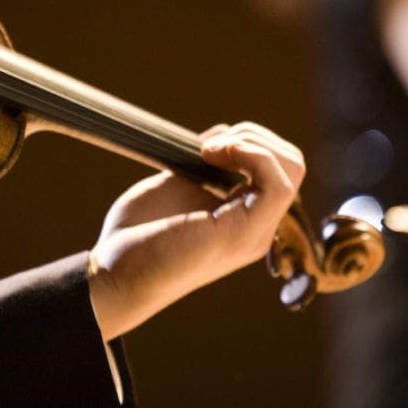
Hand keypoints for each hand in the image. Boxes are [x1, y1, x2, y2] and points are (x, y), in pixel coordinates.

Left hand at [87, 122, 304, 339]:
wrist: (114, 273)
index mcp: (245, 218)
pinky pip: (277, 184)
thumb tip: (225, 134)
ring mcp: (254, 233)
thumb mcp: (178, 184)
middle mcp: (257, 228)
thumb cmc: (138, 235)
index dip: (250, 142)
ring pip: (292, 169)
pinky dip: (252, 155)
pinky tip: (213, 155)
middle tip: (210, 145)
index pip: (280, 169)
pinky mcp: (242, 234)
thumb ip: (205, 162)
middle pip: (293, 165)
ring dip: (251, 143)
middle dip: (255, 137)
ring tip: (210, 150)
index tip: (206, 145)